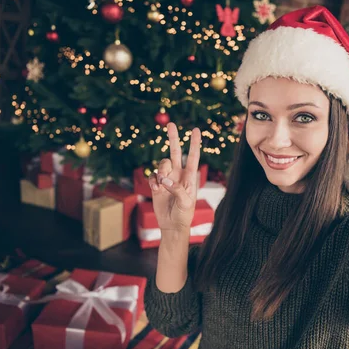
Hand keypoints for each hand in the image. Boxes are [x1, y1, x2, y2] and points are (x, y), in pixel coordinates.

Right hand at [148, 123, 201, 239]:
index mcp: (190, 177)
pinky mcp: (157, 185)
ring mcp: (167, 178)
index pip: (193, 157)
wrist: (172, 225)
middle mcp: (178, 174)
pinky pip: (152, 175)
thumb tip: (165, 180)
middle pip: (176, 152)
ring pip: (162, 164)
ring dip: (161, 172)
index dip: (194, 143)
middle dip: (174, 138)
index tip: (196, 130)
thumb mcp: (185, 203)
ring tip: (162, 185)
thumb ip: (177, 190)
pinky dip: (153, 181)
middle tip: (171, 124)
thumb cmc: (184, 215)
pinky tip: (156, 190)